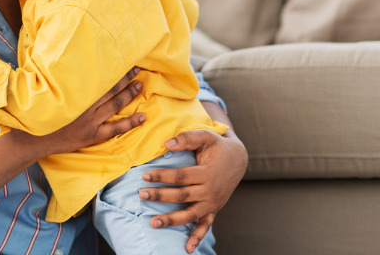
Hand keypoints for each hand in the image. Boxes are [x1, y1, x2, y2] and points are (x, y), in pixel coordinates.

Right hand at [33, 67, 145, 156]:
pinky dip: (130, 123)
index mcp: (76, 93)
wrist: (34, 137)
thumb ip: (60, 79)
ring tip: (140, 86)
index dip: (115, 70)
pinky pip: (115, 128)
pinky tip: (142, 117)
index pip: (101, 78)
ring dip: (130, 95)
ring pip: (115, 105)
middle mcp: (86, 105)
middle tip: (138, 70)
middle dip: (126, 79)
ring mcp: (90, 121)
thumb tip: (66, 62)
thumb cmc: (40, 111)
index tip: (125, 61)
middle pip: (111, 89)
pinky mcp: (92, 135)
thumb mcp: (47, 90)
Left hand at [139, 130, 247, 252]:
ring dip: (172, 220)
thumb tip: (167, 144)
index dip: (162, 176)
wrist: (239, 159)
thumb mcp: (206, 136)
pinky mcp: (214, 209)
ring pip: (190, 214)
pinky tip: (188, 248)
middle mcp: (210, 190)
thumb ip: (187, 138)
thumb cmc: (218, 146)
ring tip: (153, 223)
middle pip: (182, 196)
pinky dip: (198, 237)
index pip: (180, 177)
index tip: (145, 176)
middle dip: (160, 196)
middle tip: (141, 194)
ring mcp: (212, 202)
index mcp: (206, 173)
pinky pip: (206, 226)